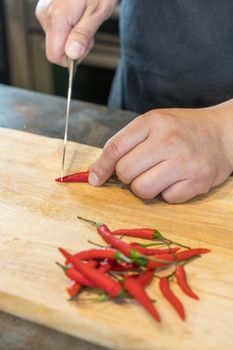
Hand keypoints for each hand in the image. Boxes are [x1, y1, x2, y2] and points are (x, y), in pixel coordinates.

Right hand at [36, 0, 116, 65]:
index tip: (84, 46)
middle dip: (75, 47)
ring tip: (85, 19)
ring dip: (74, 37)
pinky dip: (70, 28)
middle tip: (89, 30)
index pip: (54, 56)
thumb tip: (73, 54)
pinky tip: (79, 16)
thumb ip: (83, 35)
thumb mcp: (97, 12)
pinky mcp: (48, 9)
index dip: (71, 58)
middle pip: (57, 49)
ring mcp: (45, 11)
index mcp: (57, 18)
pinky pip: (57, 30)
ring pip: (58, 40)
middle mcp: (46, 15)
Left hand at [88, 102, 232, 202]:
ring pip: (142, 189)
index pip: (115, 147)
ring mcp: (184, 162)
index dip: (100, 166)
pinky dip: (167, 193)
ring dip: (145, 187)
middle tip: (142, 169)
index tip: (94, 179)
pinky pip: (165, 199)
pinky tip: (177, 180)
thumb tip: (97, 171)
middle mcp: (168, 140)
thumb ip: (127, 143)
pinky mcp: (197, 182)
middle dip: (127, 176)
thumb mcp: (154, 124)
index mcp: (153, 122)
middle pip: (125, 172)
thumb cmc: (183, 129)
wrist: (223, 133)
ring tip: (159, 175)